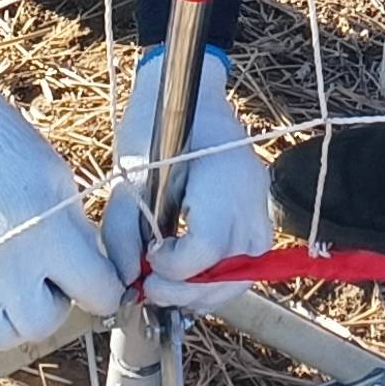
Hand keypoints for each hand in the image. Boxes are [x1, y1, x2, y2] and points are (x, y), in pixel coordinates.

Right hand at [0, 78, 124, 354]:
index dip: (104, 286)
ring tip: (10, 281)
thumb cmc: (13, 159)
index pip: (100, 295)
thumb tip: (100, 282)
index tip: (96, 278)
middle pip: (48, 323)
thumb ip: (81, 243)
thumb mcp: (63, 192)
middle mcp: (11, 274)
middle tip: (42, 271)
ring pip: (8, 337)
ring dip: (15, 316)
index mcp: (51, 240)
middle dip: (54, 300)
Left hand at [99, 46, 267, 312]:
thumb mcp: (130, 176)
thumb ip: (124, 234)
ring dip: (204, 292)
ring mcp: (261, 206)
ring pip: (242, 275)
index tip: (148, 259)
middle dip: (186, 292)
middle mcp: (251, 197)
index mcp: (222, 179)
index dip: (174, 268)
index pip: (208, 248)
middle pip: (230, 272)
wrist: (188, 93)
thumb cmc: (155, 126)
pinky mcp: (259, 214)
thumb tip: (127, 283)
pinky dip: (217, 278)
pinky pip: (246, 263)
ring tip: (167, 284)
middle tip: (150, 286)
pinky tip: (187, 274)